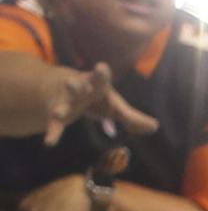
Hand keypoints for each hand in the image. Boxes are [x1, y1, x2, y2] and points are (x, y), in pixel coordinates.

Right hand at [43, 60, 157, 144]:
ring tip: (59, 113)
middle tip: (73, 84)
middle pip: (75, 85)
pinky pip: (54, 124)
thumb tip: (155, 127)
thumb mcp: (114, 104)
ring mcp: (65, 100)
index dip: (101, 73)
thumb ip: (132, 116)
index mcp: (95, 84)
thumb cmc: (96, 96)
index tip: (102, 68)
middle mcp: (78, 89)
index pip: (100, 77)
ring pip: (62, 103)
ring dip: (61, 107)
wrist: (63, 88)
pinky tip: (50, 142)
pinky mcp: (55, 114)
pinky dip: (53, 133)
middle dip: (74, 85)